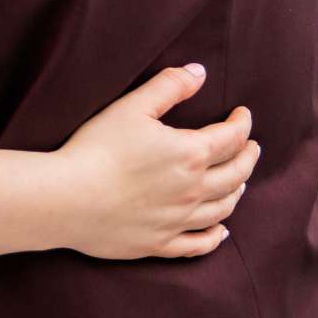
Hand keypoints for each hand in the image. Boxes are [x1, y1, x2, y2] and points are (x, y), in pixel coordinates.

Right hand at [52, 65, 257, 260]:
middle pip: (236, 175)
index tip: (243, 115)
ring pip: (223, 209)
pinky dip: (215, 237)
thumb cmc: (97, 148)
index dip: (242, 123)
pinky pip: (198, 245)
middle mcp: (193, 191)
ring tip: (239, 182)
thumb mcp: (132, 107)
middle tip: (251, 147)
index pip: (231, 138)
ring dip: (236, 192)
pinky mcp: (159, 244)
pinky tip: (221, 231)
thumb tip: (199, 72)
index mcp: (191, 154)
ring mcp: (178, 221)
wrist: (66, 198)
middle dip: (248, 157)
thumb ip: (169, 86)